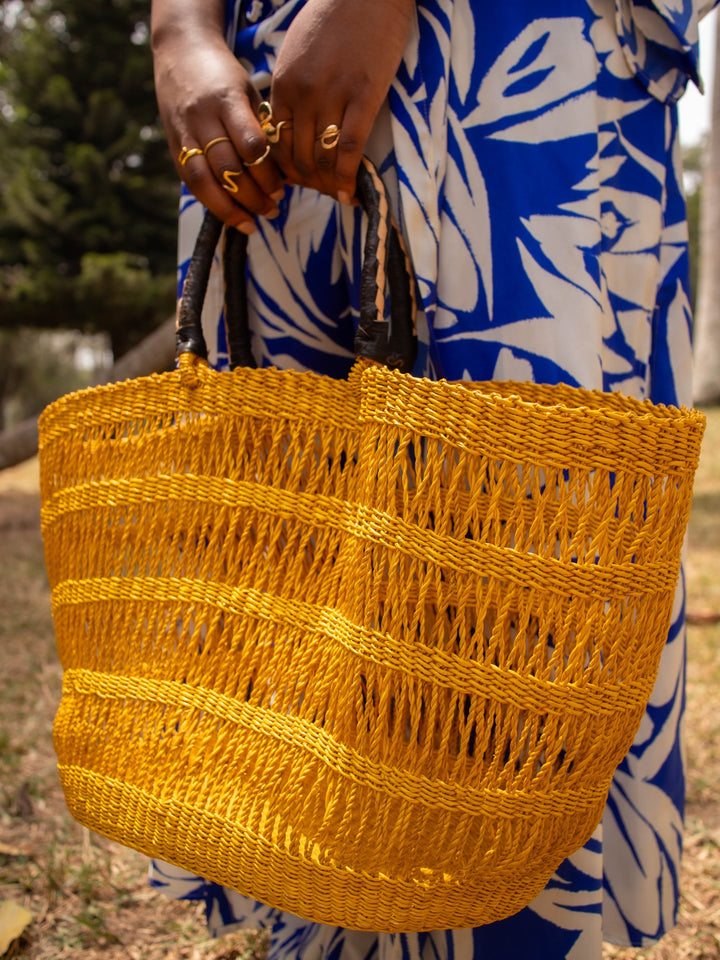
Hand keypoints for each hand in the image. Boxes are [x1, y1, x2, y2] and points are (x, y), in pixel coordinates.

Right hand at [152, 26, 285, 230]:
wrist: (180, 51)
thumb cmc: (225, 75)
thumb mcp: (248, 91)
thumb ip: (261, 128)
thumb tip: (284, 172)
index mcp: (227, 99)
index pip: (250, 145)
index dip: (267, 173)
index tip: (282, 188)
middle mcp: (202, 117)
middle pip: (227, 168)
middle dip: (252, 196)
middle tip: (273, 209)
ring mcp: (184, 132)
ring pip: (204, 181)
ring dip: (230, 208)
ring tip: (252, 223)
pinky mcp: (173, 145)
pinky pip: (190, 181)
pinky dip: (211, 203)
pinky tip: (230, 215)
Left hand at [268, 0, 414, 201]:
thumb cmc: (333, 16)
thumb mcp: (297, 52)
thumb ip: (292, 88)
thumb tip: (293, 123)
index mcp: (283, 84)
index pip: (276, 143)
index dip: (285, 169)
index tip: (296, 181)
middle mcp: (303, 95)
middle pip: (298, 156)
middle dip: (307, 183)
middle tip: (320, 193)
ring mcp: (333, 97)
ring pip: (323, 159)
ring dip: (327, 185)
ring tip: (336, 196)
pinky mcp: (365, 97)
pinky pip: (350, 150)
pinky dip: (348, 177)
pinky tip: (350, 193)